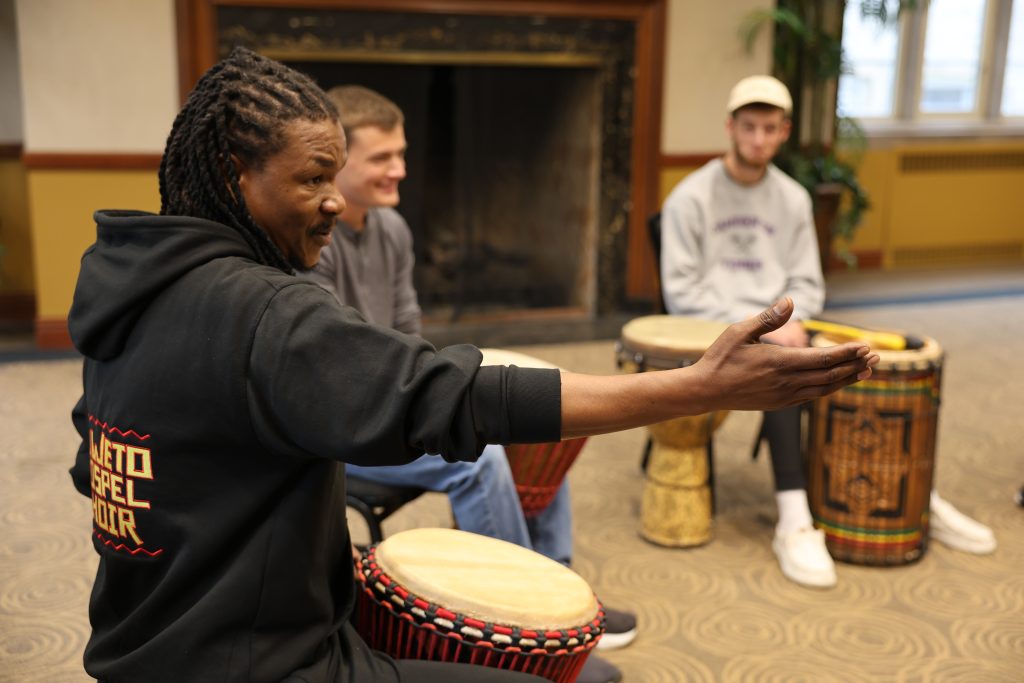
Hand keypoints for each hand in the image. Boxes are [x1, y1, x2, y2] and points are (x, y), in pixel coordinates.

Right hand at [694, 297, 877, 411]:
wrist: (706, 390)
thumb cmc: (720, 358)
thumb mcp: (739, 332)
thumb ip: (768, 318)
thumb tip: (790, 300)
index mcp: (780, 363)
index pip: (823, 358)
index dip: (847, 353)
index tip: (866, 346)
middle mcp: (787, 382)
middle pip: (831, 374)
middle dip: (856, 365)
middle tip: (877, 357)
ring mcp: (784, 395)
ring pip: (825, 388)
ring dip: (848, 379)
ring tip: (867, 370)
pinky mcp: (780, 403)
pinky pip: (812, 396)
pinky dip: (830, 388)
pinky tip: (837, 382)